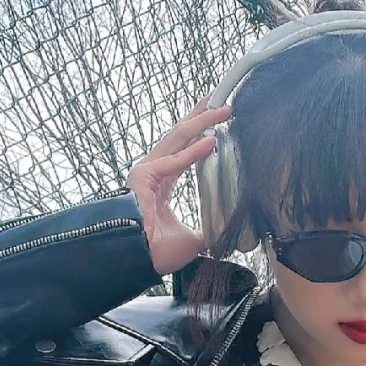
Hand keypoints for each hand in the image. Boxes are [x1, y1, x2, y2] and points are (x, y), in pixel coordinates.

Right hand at [125, 101, 232, 276]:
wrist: (138, 262)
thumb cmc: (156, 252)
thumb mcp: (192, 239)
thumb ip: (208, 230)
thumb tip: (227, 233)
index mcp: (162, 183)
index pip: (184, 149)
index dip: (201, 133)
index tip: (220, 120)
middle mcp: (154, 171)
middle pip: (181, 136)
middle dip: (203, 117)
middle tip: (225, 102)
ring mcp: (147, 171)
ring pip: (178, 139)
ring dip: (201, 123)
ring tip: (223, 110)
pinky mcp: (143, 176)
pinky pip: (173, 161)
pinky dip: (193, 152)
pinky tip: (212, 143)